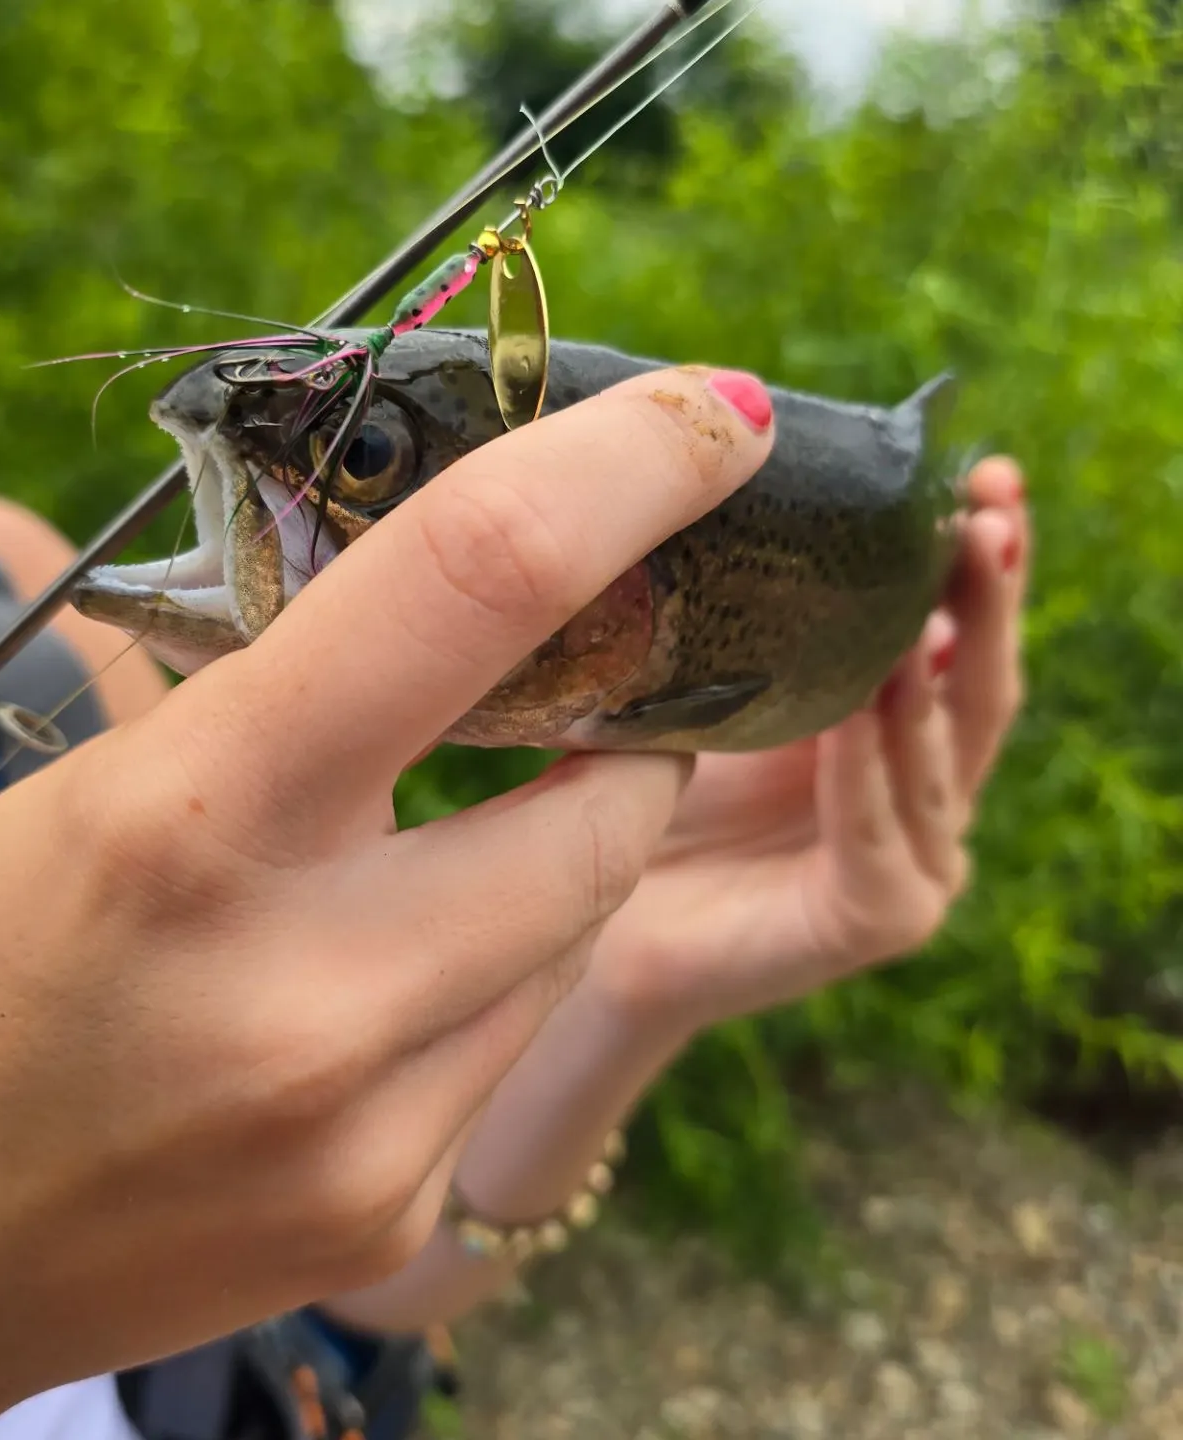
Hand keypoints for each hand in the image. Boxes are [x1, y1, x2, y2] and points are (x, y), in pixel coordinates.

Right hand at [0, 367, 774, 1438]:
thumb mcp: (98, 795)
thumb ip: (296, 710)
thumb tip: (475, 622)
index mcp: (187, 822)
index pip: (471, 585)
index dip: (625, 472)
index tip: (718, 414)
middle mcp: (303, 991)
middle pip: (612, 802)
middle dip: (629, 731)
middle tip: (583, 692)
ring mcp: (363, 1134)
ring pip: (579, 931)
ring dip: (551, 861)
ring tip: (427, 858)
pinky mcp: (386, 1221)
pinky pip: (511, 1045)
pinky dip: (486, 983)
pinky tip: (372, 997)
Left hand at [589, 456, 1028, 1029]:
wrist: (600, 932)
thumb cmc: (647, 800)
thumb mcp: (706, 690)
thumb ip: (748, 621)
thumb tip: (747, 488)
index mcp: (884, 729)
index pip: (950, 632)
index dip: (972, 557)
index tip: (979, 475)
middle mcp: (915, 787)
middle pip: (974, 683)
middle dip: (985, 593)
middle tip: (985, 510)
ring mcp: (911, 855)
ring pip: (942, 754)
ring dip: (934, 673)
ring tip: (938, 585)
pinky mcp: (878, 914)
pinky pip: (883, 834)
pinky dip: (872, 770)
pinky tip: (860, 710)